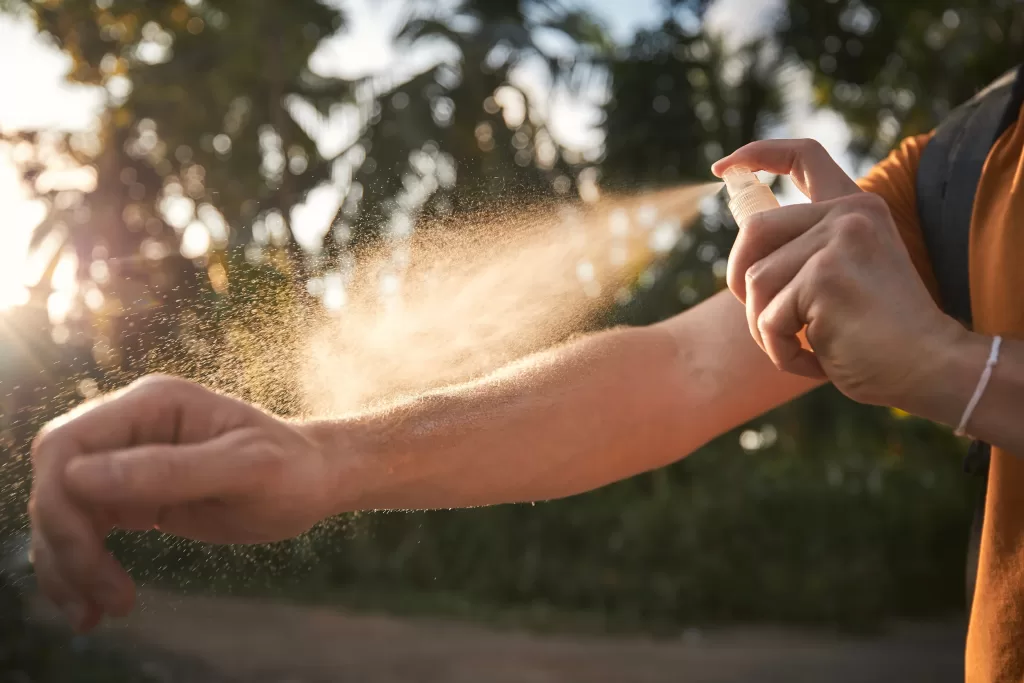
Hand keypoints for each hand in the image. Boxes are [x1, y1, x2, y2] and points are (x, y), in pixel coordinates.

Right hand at [28, 375, 331, 632]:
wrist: (314, 482)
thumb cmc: (291, 469)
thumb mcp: (244, 469)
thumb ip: (169, 470)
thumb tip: (79, 478)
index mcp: (152, 403)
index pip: (67, 445)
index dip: (61, 501)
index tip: (90, 554)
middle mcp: (130, 424)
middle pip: (56, 479)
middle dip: (64, 540)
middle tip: (104, 596)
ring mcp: (127, 458)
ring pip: (62, 509)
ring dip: (66, 564)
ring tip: (97, 613)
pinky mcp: (131, 493)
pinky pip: (83, 528)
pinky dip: (78, 567)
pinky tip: (93, 608)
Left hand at [712, 139, 963, 405]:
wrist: (932, 370)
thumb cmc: (882, 338)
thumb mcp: (846, 277)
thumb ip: (807, 251)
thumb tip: (745, 243)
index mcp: (857, 208)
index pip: (804, 156)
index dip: (757, 155)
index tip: (723, 168)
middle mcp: (850, 214)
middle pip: (754, 229)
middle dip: (741, 278)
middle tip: (765, 319)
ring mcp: (838, 241)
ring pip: (755, 281)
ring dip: (767, 328)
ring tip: (805, 347)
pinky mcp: (824, 277)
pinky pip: (768, 319)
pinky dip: (781, 351)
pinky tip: (819, 361)